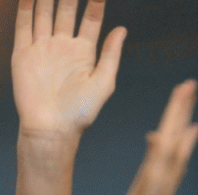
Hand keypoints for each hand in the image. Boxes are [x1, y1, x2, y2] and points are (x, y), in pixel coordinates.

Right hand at [11, 0, 125, 138]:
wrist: (51, 127)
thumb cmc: (81, 111)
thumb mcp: (103, 82)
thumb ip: (111, 54)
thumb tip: (122, 29)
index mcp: (85, 53)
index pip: (91, 20)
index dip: (95, 4)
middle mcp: (63, 46)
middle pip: (65, 12)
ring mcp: (43, 48)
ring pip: (44, 14)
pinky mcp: (23, 53)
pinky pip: (23, 25)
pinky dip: (24, 8)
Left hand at [114, 80, 197, 194]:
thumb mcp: (151, 178)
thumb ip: (154, 157)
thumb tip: (154, 134)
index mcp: (163, 150)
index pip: (172, 121)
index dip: (179, 104)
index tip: (186, 86)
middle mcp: (166, 152)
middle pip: (176, 122)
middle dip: (183, 103)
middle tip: (190, 84)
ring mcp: (170, 159)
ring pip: (179, 131)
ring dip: (185, 115)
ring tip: (190, 99)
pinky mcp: (172, 167)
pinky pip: (183, 146)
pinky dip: (189, 135)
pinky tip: (193, 129)